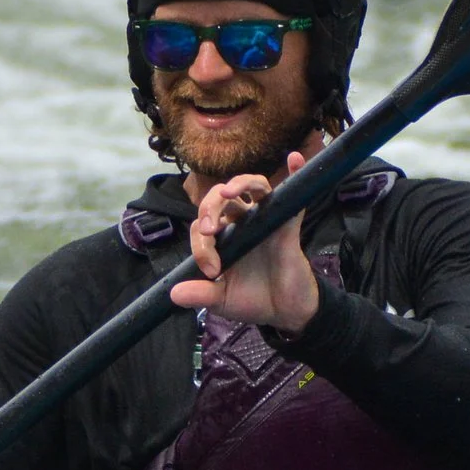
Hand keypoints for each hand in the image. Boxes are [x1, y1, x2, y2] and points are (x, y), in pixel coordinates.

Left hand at [169, 149, 322, 333]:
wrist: (284, 311)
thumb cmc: (253, 299)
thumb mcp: (221, 300)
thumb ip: (199, 295)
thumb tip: (174, 294)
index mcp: (223, 236)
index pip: (202, 225)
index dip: (201, 244)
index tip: (212, 270)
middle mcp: (243, 222)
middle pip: (222, 198)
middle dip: (210, 206)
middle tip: (209, 228)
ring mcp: (266, 219)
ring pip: (252, 187)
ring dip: (240, 183)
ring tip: (229, 193)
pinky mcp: (288, 224)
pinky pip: (292, 194)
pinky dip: (295, 172)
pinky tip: (294, 158)